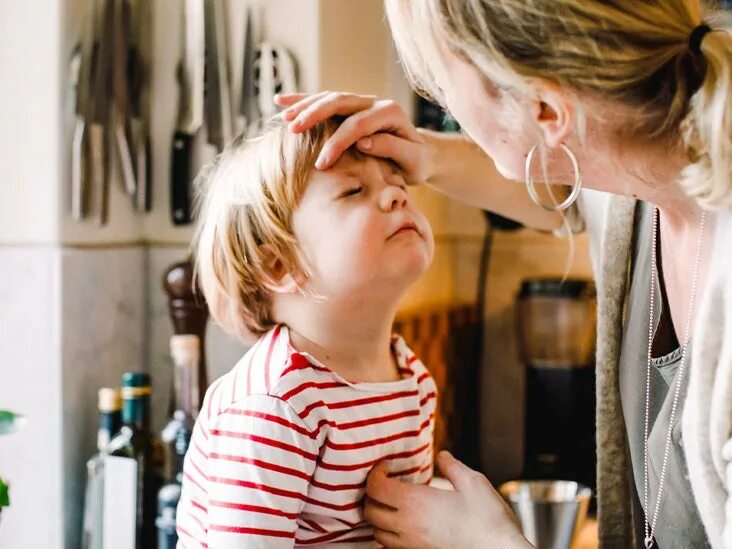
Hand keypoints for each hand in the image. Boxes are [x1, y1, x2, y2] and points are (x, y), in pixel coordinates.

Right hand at [274, 91, 433, 182]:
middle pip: (339, 102)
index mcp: (390, 113)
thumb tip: (363, 142)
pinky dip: (303, 100)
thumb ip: (391, 148)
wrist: (422, 155)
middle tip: (293, 131)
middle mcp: (374, 102)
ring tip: (284, 118)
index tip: (321, 164)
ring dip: (304, 106)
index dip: (337, 142)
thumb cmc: (417, 162)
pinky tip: (281, 102)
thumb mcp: (413, 160)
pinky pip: (324, 100)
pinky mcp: (351, 108)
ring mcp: (361, 102)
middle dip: (314, 115)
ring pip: (329, 97)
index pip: (357, 124)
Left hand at [364, 451, 530, 548]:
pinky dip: (388, 534)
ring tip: (392, 504)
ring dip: (378, 516)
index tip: (386, 466)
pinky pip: (391, 547)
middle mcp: (407, 525)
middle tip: (386, 483)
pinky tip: (404, 524)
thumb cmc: (488, 520)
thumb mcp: (472, 482)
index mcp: (415, 502)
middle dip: (371, 495)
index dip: (374, 473)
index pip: (375, 488)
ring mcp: (411, 544)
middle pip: (369, 511)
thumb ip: (452, 466)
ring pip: (377, 532)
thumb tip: (442, 456)